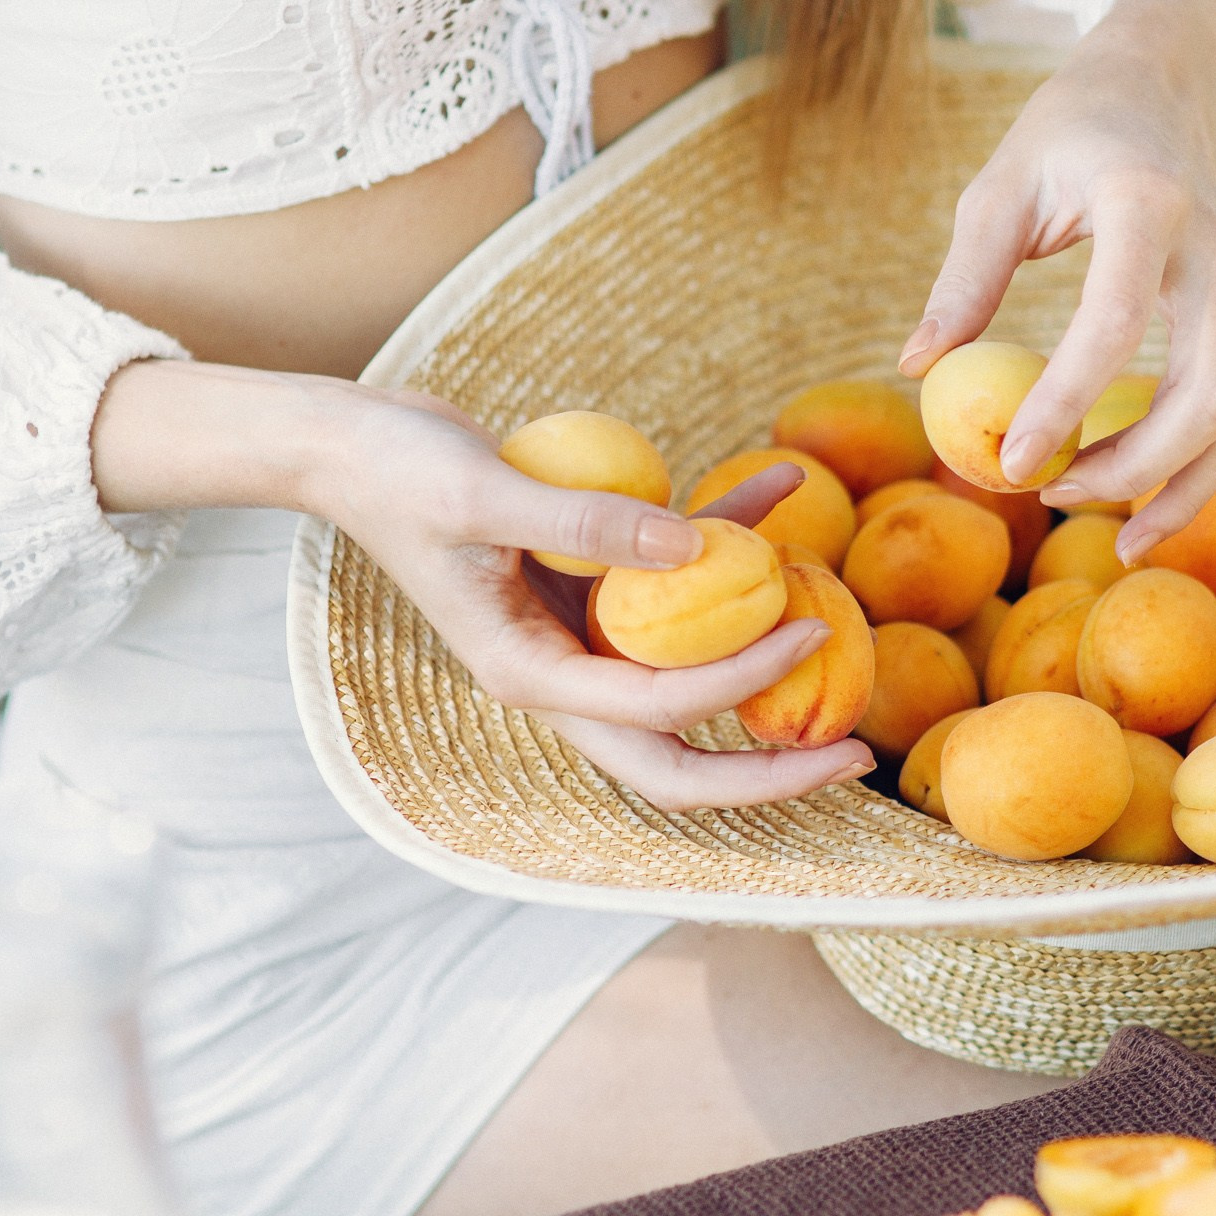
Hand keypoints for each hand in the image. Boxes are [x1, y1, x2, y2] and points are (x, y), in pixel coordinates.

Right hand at [302, 390, 874, 809]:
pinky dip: (725, 542)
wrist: (358, 445)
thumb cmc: (402, 471)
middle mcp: (560, 674)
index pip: (659, 712)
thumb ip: (586, 521)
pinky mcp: (587, 587)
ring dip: (760, 663)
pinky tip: (781, 492)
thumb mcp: (484, 492)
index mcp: (530, 676)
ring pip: (686, 682)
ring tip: (843, 636)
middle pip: (678, 755)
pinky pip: (671, 584)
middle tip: (858, 758)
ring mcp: (576, 637)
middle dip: (769, 770)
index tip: (807, 630)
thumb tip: (698, 549)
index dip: (740, 684)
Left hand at [898, 0, 1215, 560]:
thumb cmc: (1069, 132)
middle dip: (1131, 465)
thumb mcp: (1001, 185)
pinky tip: (1136, 503)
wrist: (1164, 85)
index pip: (1114, 324)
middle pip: (1203, 392)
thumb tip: (915, 369)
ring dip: (1172, 484)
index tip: (1008, 462)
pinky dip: (1192, 466)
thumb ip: (965, 277)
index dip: (1064, 403)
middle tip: (1049, 494)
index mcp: (1149, 205)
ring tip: (1103, 530)